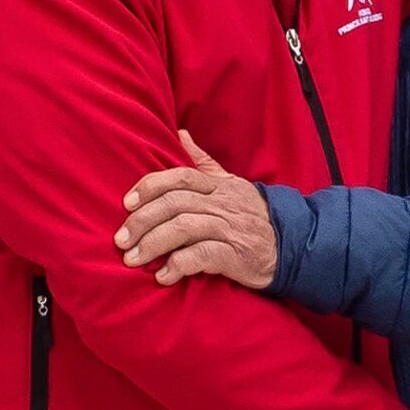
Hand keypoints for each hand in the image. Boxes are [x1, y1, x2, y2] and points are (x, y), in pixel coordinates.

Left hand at [115, 131, 276, 288]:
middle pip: (174, 204)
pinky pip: (203, 256)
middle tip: (120, 241)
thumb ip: (202, 161)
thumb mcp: (229, 182)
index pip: (179, 177)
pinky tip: (164, 276)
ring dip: (153, 244)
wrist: (288, 244)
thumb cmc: (250, 214)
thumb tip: (181, 133)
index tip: (127, 203)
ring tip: (133, 260)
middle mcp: (220, 203)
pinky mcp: (236, 255)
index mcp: (216, 185)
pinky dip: (180, 265)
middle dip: (142, 221)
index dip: (150, 186)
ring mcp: (228, 228)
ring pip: (184, 228)